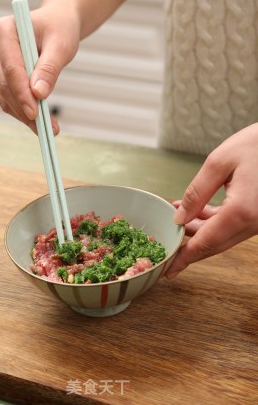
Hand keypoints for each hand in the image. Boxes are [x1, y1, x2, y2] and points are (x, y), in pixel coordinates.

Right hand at [0, 0, 80, 133]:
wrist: (56, 24)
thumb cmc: (59, 29)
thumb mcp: (61, 45)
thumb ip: (49, 68)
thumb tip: (39, 94)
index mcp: (2, 30)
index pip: (10, 68)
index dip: (22, 93)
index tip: (36, 113)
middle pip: (5, 84)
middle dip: (24, 108)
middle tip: (45, 128)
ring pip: (5, 95)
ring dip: (24, 115)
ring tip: (48, 129)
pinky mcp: (0, 75)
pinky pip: (8, 98)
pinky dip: (23, 112)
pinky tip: (40, 123)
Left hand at [166, 123, 257, 278]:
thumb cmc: (256, 145)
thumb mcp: (219, 162)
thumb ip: (197, 192)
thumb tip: (179, 218)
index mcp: (242, 211)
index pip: (206, 242)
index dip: (185, 257)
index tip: (168, 269)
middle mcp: (253, 222)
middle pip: (214, 244)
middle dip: (188, 245)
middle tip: (166, 244)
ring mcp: (257, 221)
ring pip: (222, 236)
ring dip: (198, 231)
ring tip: (176, 217)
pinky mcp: (257, 215)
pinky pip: (231, 226)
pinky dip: (211, 222)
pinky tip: (194, 211)